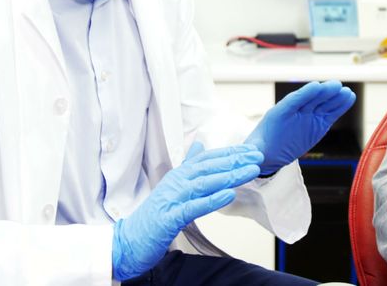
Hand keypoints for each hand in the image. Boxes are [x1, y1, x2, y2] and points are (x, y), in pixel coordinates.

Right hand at [111, 142, 261, 279]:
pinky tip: (229, 195)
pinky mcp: (169, 218)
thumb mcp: (172, 187)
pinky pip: (193, 207)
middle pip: (209, 167)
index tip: (252, 150)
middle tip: (258, 155)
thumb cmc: (154, 216)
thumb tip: (199, 145)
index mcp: (178, 175)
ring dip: (229, 176)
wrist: (129, 241)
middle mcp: (175, 183)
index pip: (208, 159)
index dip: (231, 153)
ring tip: (250, 171)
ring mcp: (172, 199)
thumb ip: (187, 166)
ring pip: (204, 183)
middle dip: (235, 160)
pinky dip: (212, 200)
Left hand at [245, 80, 355, 174]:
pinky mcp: (318, 123)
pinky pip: (330, 113)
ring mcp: (308, 116)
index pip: (293, 101)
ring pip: (323, 105)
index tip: (315, 86)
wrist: (270, 151)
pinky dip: (340, 106)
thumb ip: (257, 151)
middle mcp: (296, 111)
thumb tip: (254, 157)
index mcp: (278, 113)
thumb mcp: (256, 149)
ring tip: (347, 93)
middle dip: (323, 93)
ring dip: (335, 98)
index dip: (304, 94)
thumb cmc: (261, 147)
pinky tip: (349, 98)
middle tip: (336, 86)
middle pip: (311, 99)